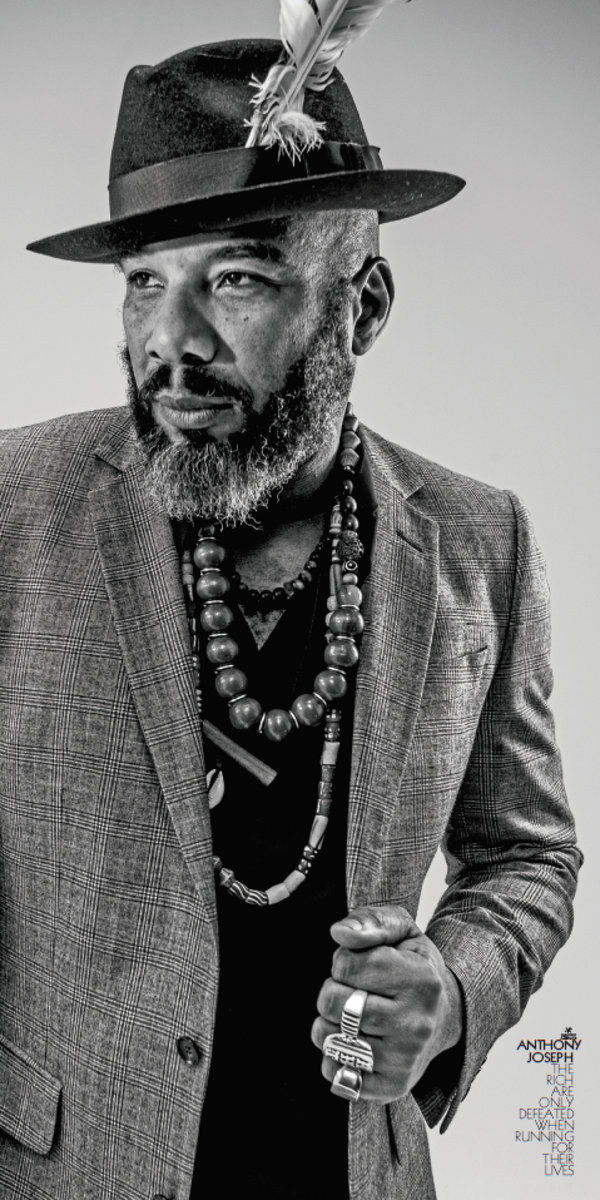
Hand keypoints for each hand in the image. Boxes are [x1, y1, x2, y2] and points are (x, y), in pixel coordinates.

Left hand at [311, 905, 463, 1102]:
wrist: (446, 1014)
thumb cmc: (414, 966)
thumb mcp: (402, 930)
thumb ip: (371, 921)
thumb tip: (339, 932)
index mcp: (422, 980)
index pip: (347, 964)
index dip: (342, 960)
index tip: (360, 964)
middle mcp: (417, 1024)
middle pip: (334, 1004)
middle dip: (332, 991)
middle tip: (353, 991)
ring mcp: (405, 1060)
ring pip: (330, 1039)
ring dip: (329, 1024)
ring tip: (351, 1016)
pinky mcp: (393, 1087)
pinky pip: (336, 1074)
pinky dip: (333, 1056)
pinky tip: (354, 1042)